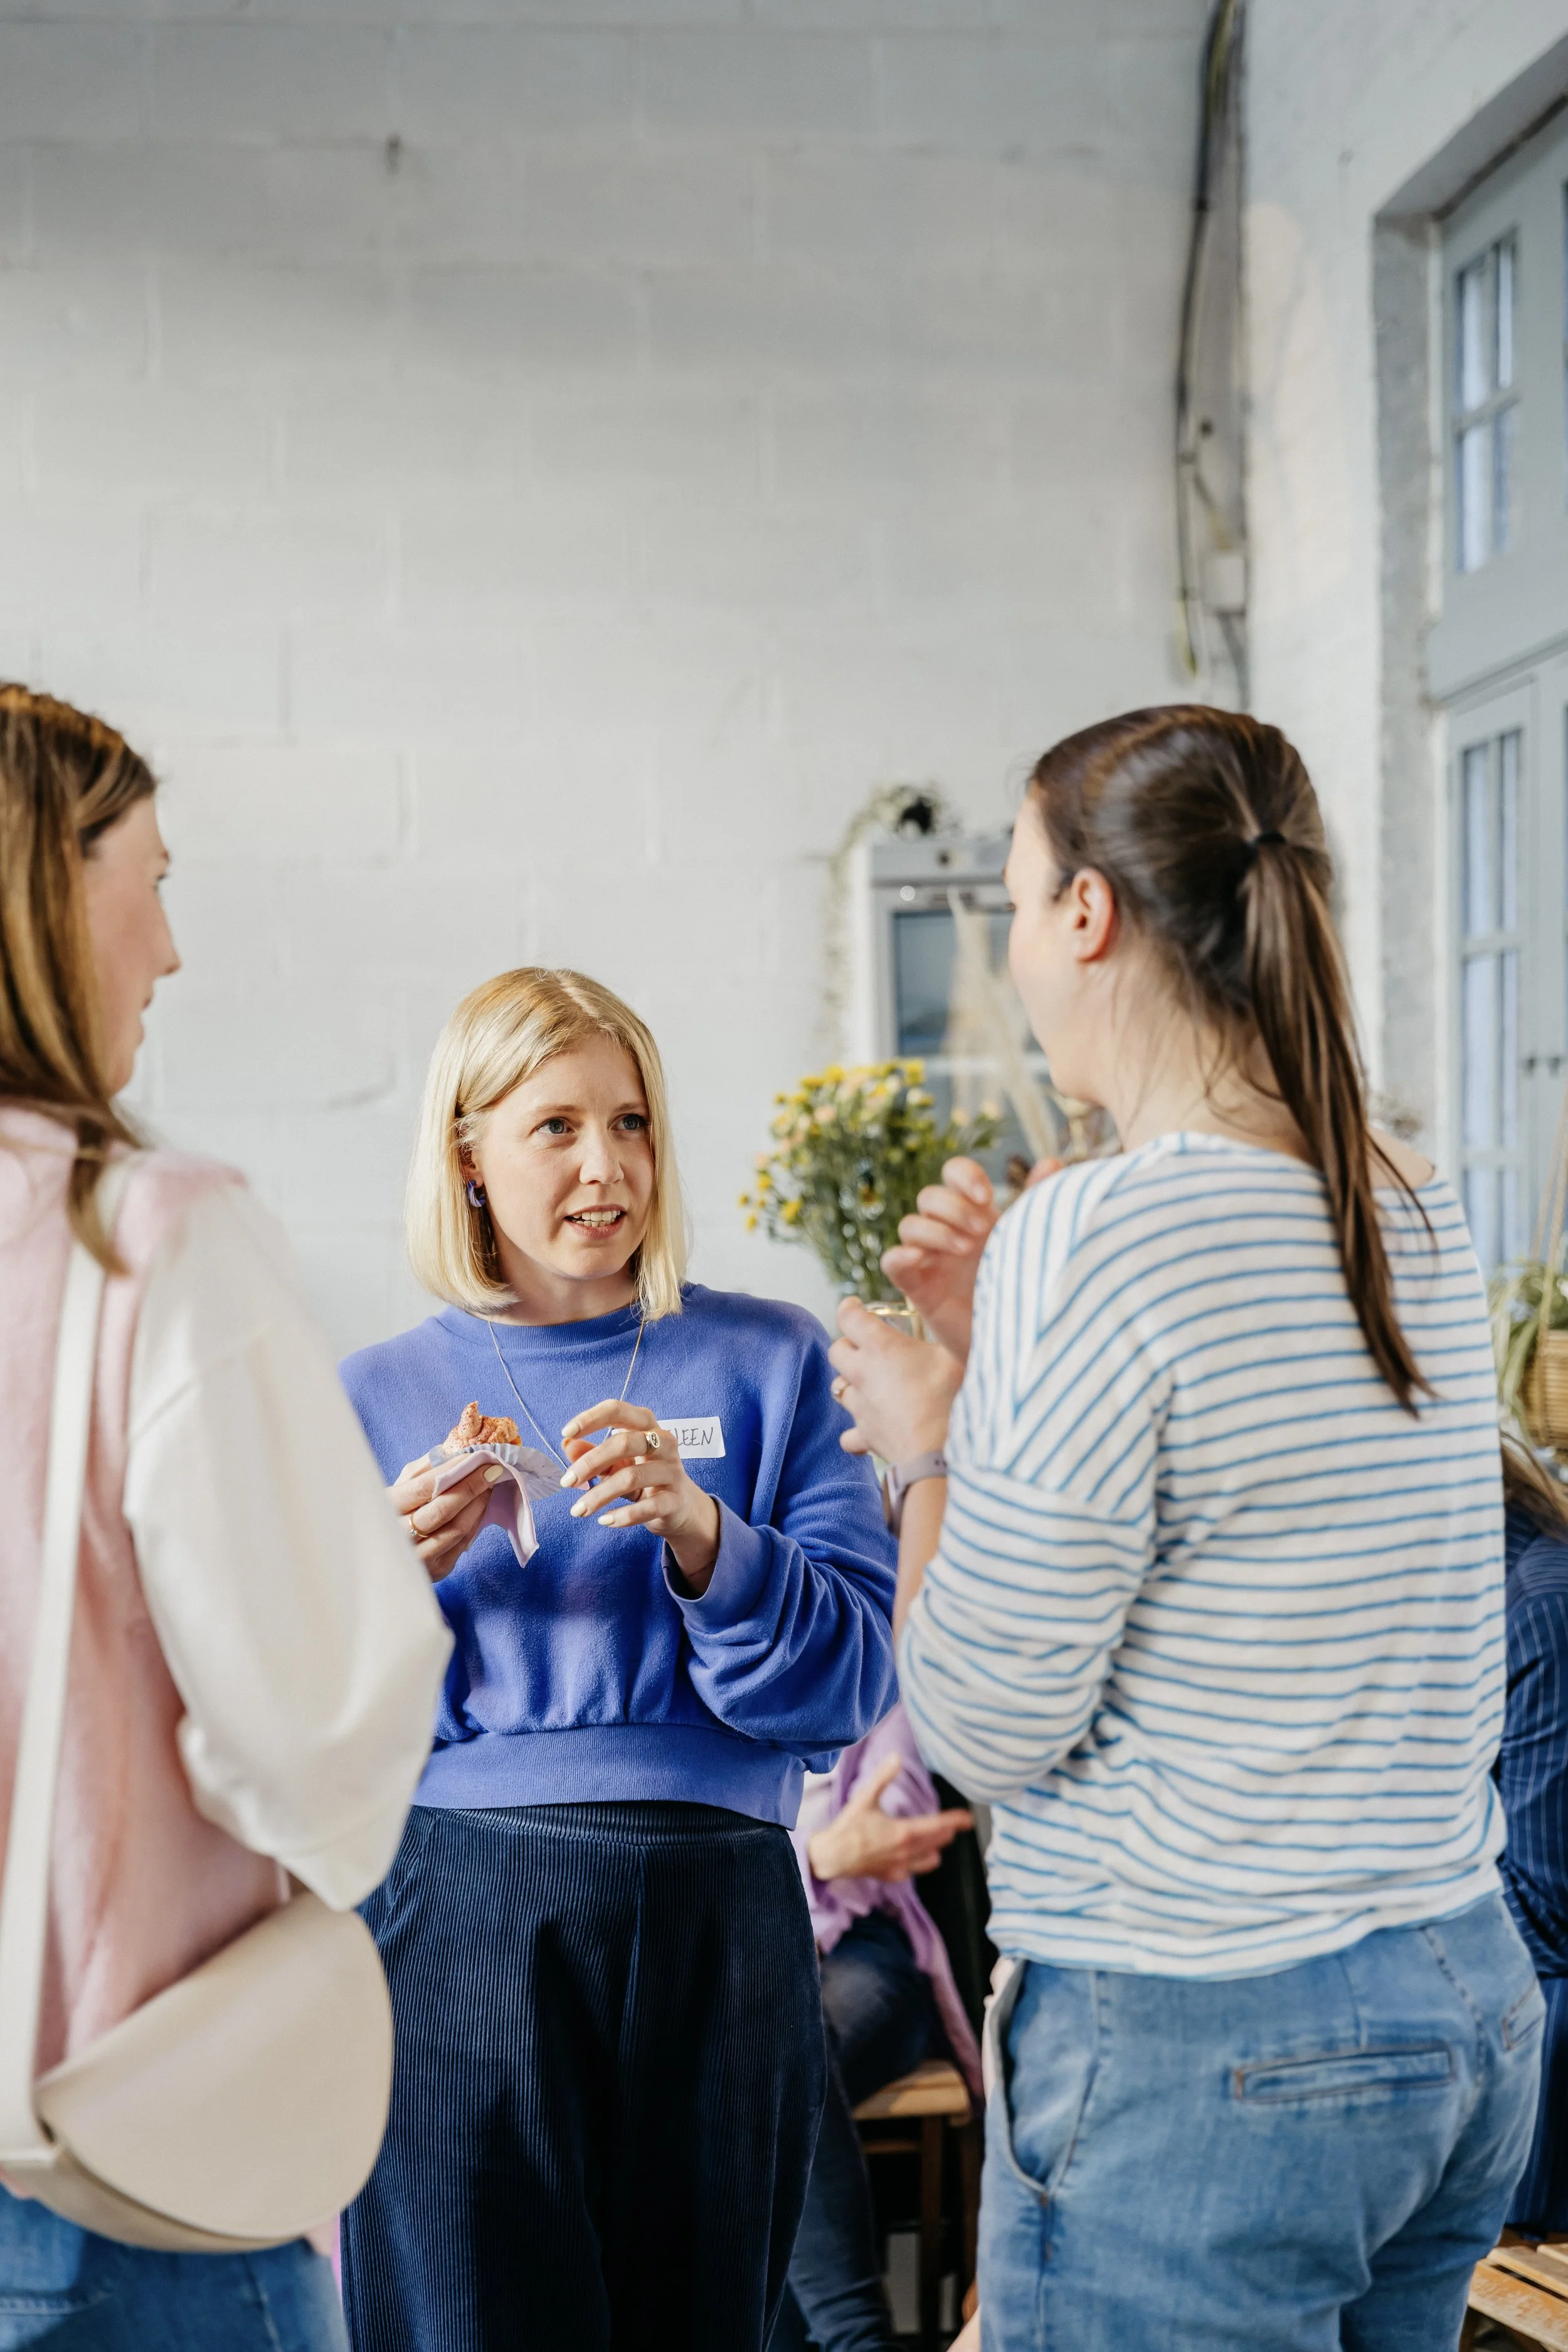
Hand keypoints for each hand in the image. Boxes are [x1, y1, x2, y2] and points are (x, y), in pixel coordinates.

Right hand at [388, 1454, 505, 1582]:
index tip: (477, 1456)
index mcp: (387, 1508)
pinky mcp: (436, 1569)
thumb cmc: (394, 1511)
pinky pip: (463, 1542)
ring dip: (479, 1503)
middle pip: (443, 1509)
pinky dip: (477, 1520)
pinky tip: (483, 1505)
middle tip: (493, 1469)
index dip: (454, 1470)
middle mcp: (399, 1536)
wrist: (384, 1554)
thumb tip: (454, 1449)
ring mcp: (418, 1557)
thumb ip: (424, 1468)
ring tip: (490, 1485)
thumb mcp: (400, 1486)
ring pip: (457, 1528)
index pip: (424, 1487)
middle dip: (473, 1485)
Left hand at [559, 1400, 721, 1595]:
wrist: (680, 1507)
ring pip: (632, 1477)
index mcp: (646, 1426)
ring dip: (599, 1495)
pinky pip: (647, 1507)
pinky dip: (622, 1516)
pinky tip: (604, 1521)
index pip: (617, 1410)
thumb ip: (592, 1454)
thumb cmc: (643, 1477)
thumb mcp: (616, 1464)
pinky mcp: (676, 1499)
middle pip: (624, 1443)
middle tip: (566, 1482)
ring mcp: (672, 1471)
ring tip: (578, 1510)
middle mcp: (664, 1442)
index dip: (590, 1418)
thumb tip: (567, 1445)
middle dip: (590, 1463)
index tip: (566, 1433)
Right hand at [806, 1754, 971, 1883]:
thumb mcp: (865, 1798)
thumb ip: (883, 1777)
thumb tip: (896, 1757)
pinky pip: (914, 1870)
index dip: (955, 1821)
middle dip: (948, 1832)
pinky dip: (918, 1861)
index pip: (939, 1826)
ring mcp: (901, 1866)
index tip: (968, 1819)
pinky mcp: (892, 1876)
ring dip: (935, 1848)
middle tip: (954, 1825)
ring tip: (935, 1839)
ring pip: (931, 1859)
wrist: (831, 1856)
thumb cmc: (848, 1827)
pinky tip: (912, 1855)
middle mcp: (907, 1852)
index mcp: (904, 1832)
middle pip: (938, 1842)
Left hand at [829, 1298, 962, 1463]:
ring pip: (838, 1388)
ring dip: (850, 1382)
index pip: (849, 1317)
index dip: (849, 1307)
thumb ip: (951, 1331)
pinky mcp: (864, 1435)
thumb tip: (958, 1314)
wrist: (935, 1452)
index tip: (855, 1306)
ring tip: (871, 1382)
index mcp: (881, 1346)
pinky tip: (872, 1425)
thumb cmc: (948, 1399)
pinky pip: (848, 1433)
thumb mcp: (957, 1354)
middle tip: (866, 1345)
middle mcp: (862, 1373)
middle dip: (847, 1344)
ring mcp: (860, 1406)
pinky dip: (856, 1429)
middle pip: (836, 1350)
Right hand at [881, 1155, 1059, 1362]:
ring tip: (965, 1249)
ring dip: (935, 1231)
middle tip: (981, 1231)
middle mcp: (947, 1231)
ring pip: (909, 1224)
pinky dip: (901, 1255)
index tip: (987, 1198)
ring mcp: (929, 1258)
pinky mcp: (916, 1287)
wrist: (1014, 1343)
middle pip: (929, 1196)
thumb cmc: (1021, 1289)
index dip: (964, 1176)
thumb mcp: (1030, 1243)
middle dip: (954, 1208)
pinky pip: (892, 1261)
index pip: (953, 1173)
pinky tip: (922, 1259)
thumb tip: (1051, 1162)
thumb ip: (1037, 1205)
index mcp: (974, 1213)